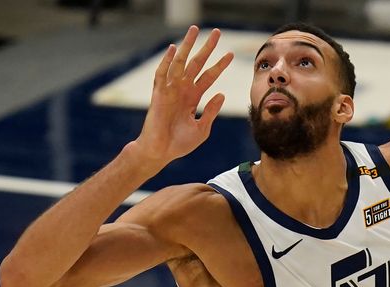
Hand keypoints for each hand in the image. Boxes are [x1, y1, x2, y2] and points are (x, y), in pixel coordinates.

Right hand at [130, 26, 233, 168]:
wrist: (161, 152)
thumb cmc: (180, 143)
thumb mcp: (202, 128)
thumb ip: (211, 111)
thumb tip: (221, 94)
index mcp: (193, 97)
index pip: (209, 76)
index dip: (219, 65)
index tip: (230, 54)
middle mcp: (182, 89)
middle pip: (197, 64)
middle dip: (207, 48)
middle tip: (217, 33)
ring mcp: (170, 90)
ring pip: (180, 63)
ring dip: (187, 46)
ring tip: (195, 30)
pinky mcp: (159, 95)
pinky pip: (162, 74)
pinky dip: (167, 61)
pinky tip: (174, 49)